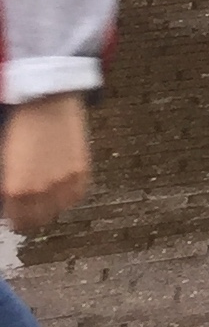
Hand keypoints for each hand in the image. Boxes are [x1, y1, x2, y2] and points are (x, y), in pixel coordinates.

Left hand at [3, 92, 90, 233]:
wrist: (46, 103)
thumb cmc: (20, 128)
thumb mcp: (5, 162)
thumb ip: (9, 186)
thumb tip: (11, 201)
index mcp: (16, 190)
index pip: (17, 222)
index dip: (15, 219)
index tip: (15, 215)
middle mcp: (41, 190)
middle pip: (39, 221)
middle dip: (32, 217)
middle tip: (29, 210)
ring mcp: (64, 181)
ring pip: (60, 210)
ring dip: (52, 207)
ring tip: (46, 198)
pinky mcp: (82, 170)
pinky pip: (78, 195)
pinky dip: (70, 195)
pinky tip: (61, 187)